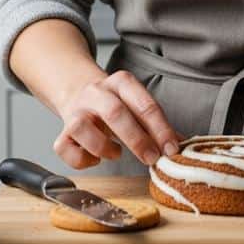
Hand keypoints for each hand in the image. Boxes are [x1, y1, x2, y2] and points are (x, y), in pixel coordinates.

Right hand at [53, 70, 181, 169]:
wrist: (79, 92)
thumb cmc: (116, 106)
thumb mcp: (137, 106)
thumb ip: (157, 126)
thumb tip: (182, 148)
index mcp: (121, 83)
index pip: (144, 102)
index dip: (160, 128)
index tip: (172, 148)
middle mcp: (96, 93)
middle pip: (114, 112)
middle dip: (137, 139)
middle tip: (152, 158)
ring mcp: (76, 111)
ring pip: (81, 127)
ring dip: (103, 147)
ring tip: (116, 153)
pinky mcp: (62, 131)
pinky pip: (64, 147)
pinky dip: (81, 160)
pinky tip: (95, 158)